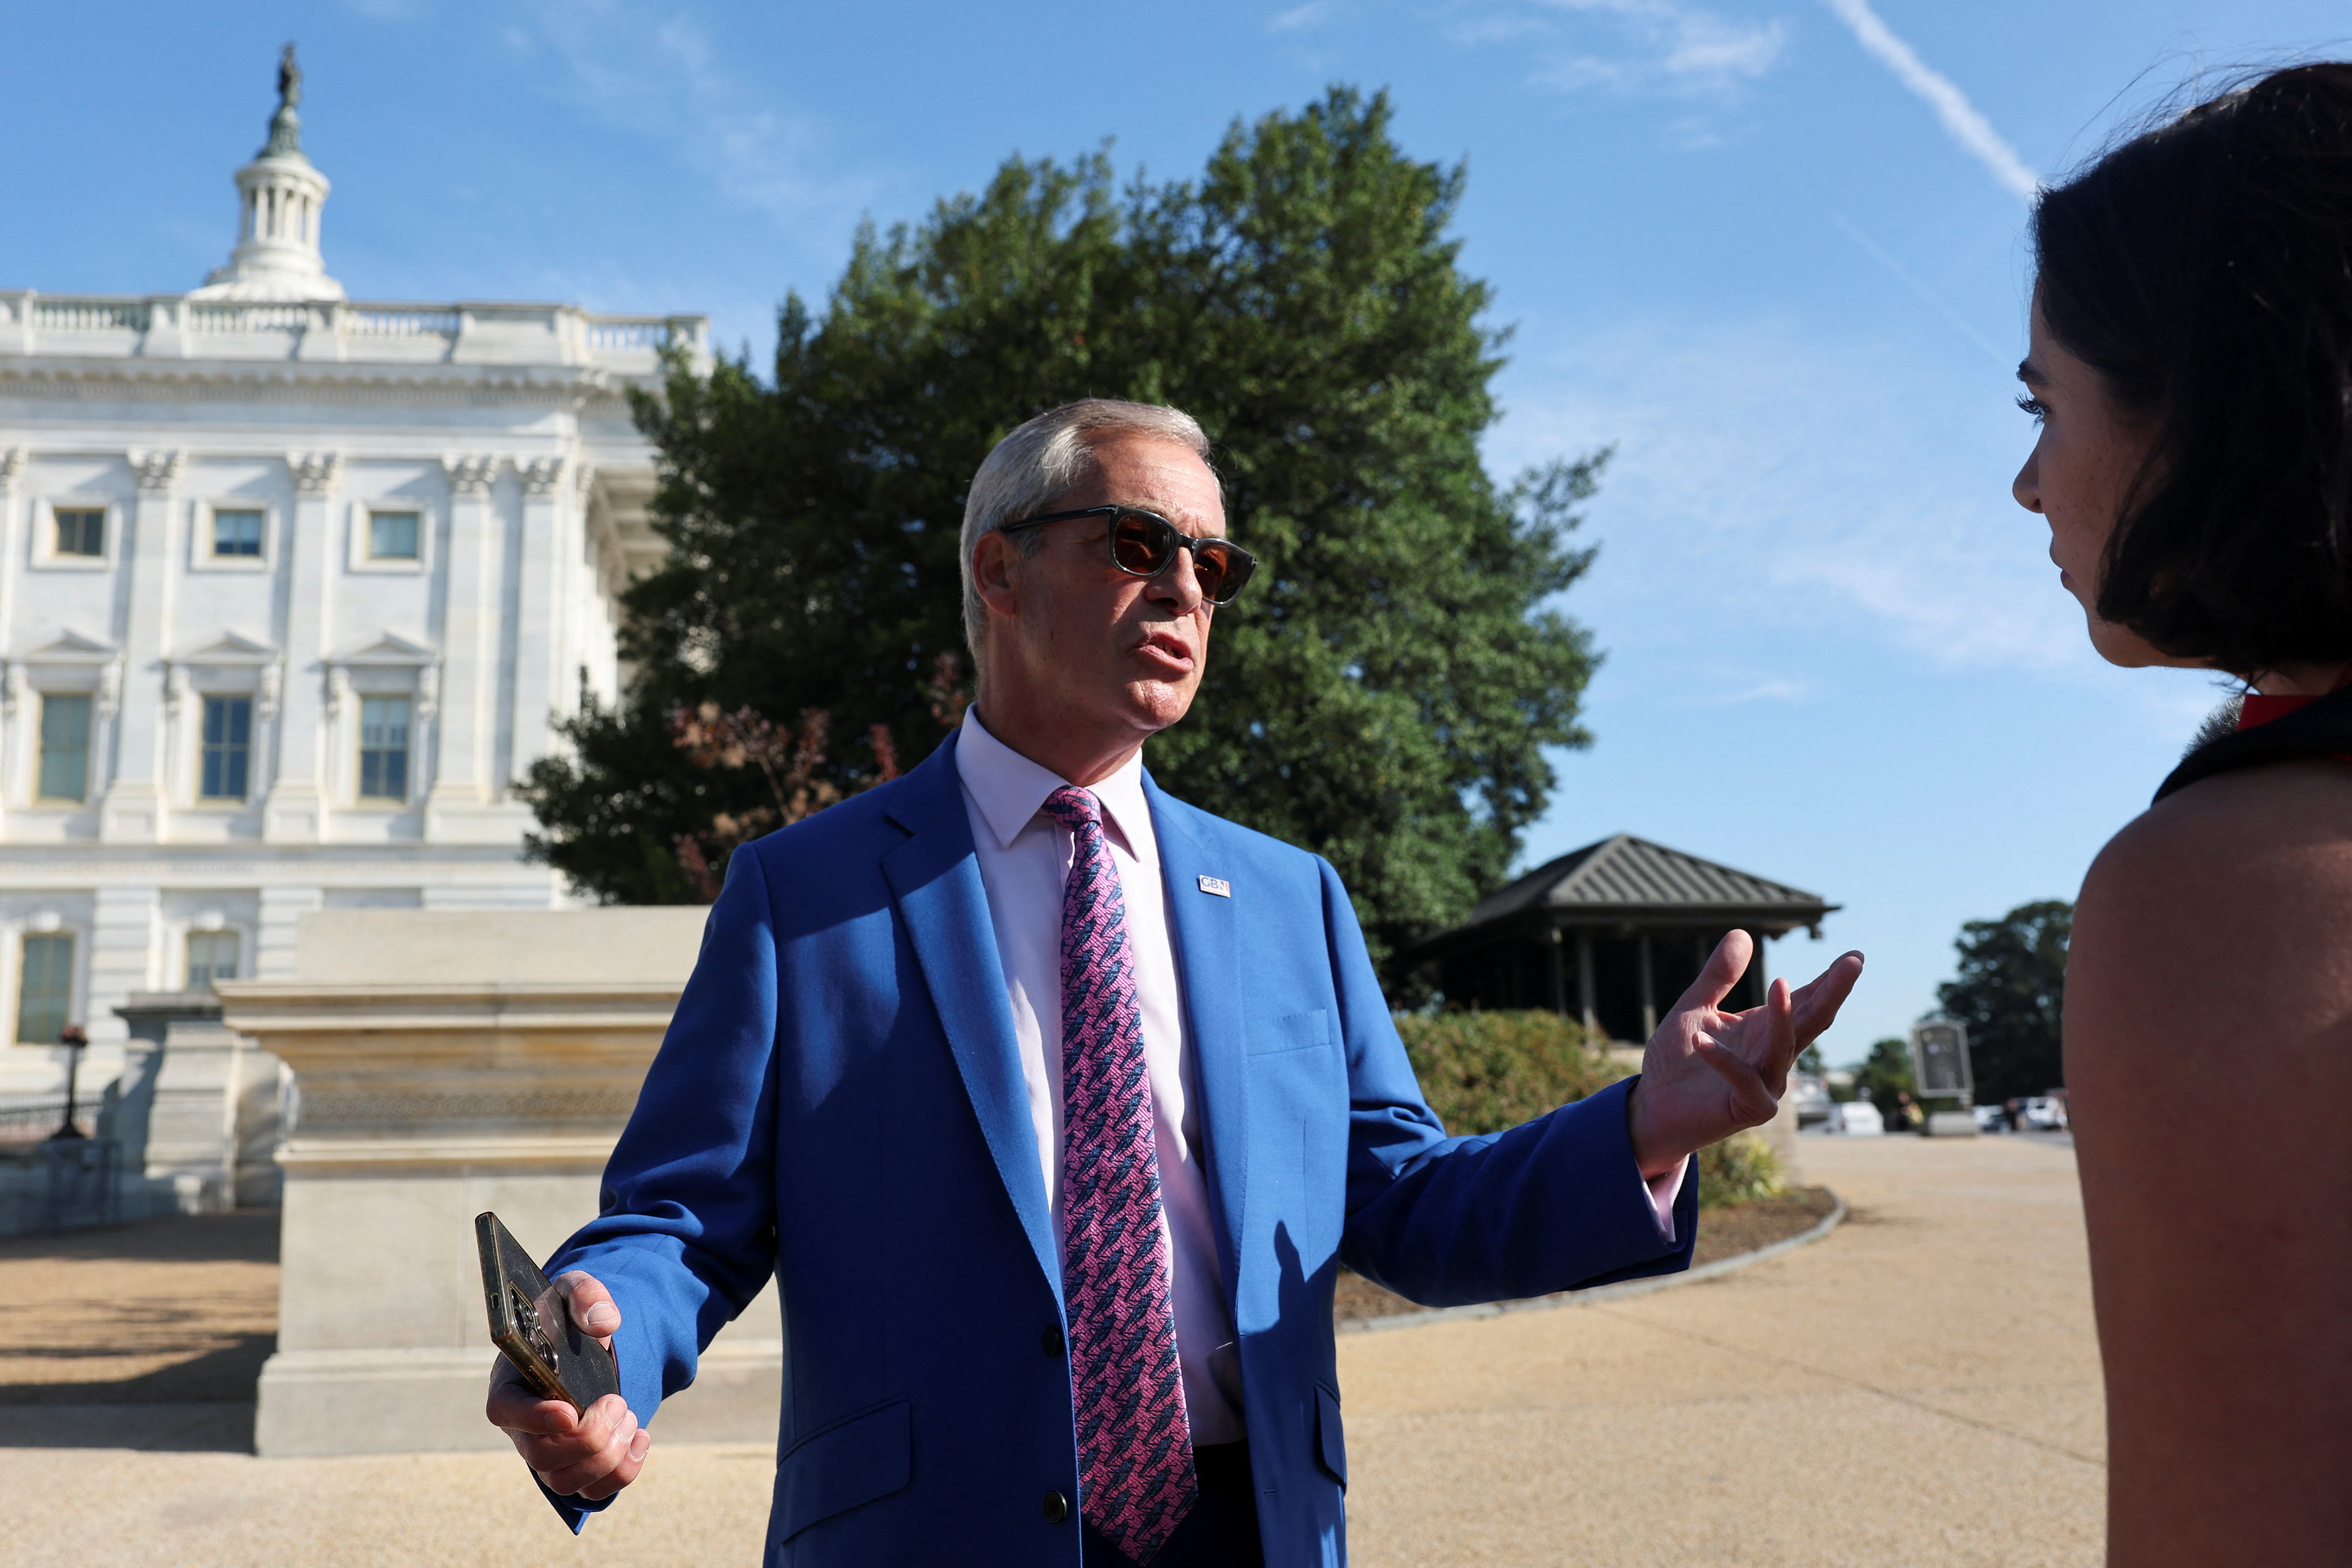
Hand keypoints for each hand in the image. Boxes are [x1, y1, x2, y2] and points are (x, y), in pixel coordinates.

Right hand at [484, 1270, 648, 1500]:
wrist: (587, 1343)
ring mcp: (548, 1452)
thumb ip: (587, 1295)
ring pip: (566, 1482)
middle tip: (618, 1402)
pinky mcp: (577, 1467)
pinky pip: (594, 1491)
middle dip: (589, 1437)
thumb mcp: (576, 1291)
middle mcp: (523, 1426)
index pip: (505, 1412)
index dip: (533, 1419)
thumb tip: (603, 1322)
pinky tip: (641, 1436)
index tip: (569, 1411)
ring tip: (628, 1415)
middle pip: (541, 1457)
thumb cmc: (569, 1318)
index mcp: (512, 1382)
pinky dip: (625, 1470)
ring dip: (608, 1455)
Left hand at [1624, 932, 1862, 1177]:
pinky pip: (1743, 1081)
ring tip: (1780, 983)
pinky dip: (1723, 1060)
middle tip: (1854, 963)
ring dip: (1784, 1017)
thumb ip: (1718, 976)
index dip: (1829, 980)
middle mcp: (1772, 1056)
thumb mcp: (1693, 1009)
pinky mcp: (1749, 1109)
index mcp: (1764, 1030)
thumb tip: (1742, 933)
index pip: (1806, 1002)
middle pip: (1810, 1022)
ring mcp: (1766, 1085)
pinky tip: (1701, 1040)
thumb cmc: (1677, 1061)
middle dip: (1832, 992)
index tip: (1855, 956)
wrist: (1653, 1108)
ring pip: (1783, 1048)